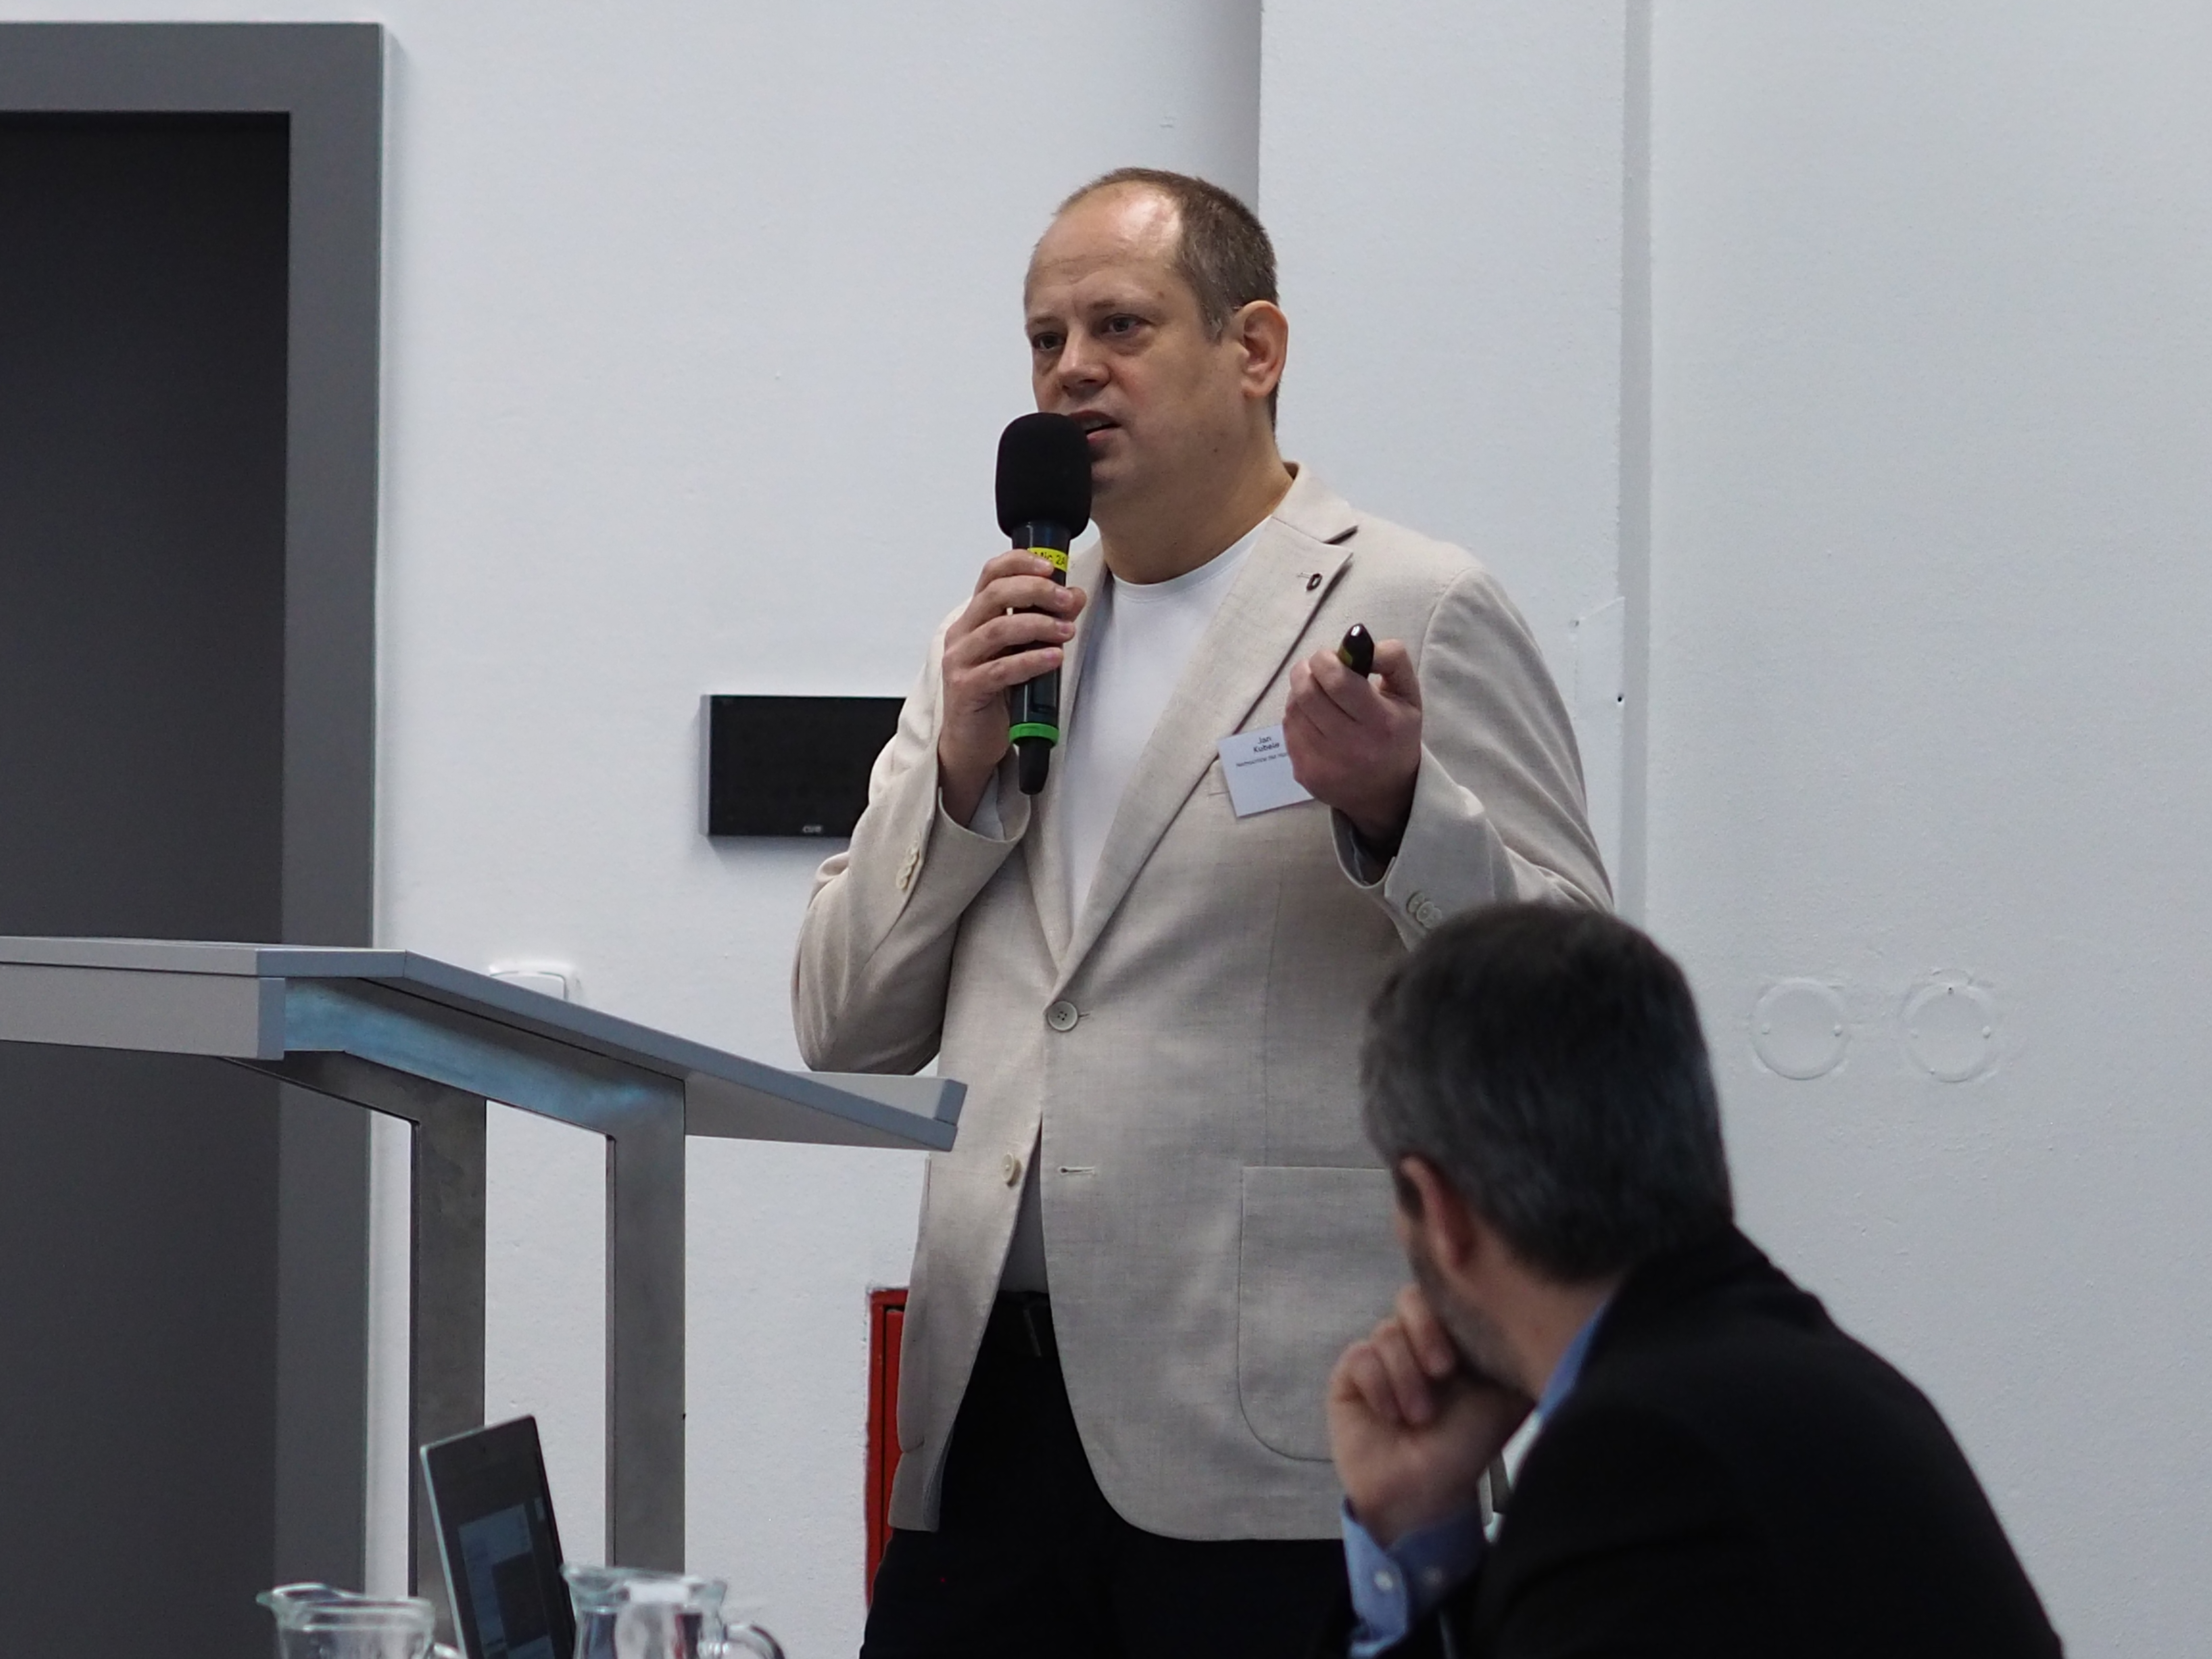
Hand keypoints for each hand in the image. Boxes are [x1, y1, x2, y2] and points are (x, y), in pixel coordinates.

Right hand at [937, 551, 1086, 823]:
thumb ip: (1044, 623)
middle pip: (995, 595)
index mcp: (974, 618)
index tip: (1051, 566)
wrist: (972, 741)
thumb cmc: (996, 694)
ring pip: (999, 629)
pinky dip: (1031, 661)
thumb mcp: (1022, 651)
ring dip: (1039, 626)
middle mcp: (962, 634)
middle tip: (1067, 600)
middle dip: (1037, 592)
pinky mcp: (965, 689)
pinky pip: (1000, 669)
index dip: (1020, 563)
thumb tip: (1074, 596)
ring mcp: (959, 661)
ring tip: (1068, 631)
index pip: (991, 574)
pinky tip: (1053, 658)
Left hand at [1284, 638, 1420, 850]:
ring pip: (1293, 709)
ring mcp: (1323, 763)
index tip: (1330, 658)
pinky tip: (1314, 719)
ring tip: (1317, 694)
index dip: (1325, 659)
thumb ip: (1391, 659)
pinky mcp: (1304, 774)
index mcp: (1380, 723)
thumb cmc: (1398, 734)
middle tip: (1316, 669)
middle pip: (1307, 692)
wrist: (1385, 793)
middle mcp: (1351, 746)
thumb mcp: (1409, 695)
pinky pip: (1288, 729)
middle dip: (1306, 670)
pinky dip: (1296, 716)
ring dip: (1300, 692)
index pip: (1336, 680)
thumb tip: (1355, 637)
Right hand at [1328, 1284, 1530, 1548]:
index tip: (1463, 1353)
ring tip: (1418, 1417)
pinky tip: (1390, 1415)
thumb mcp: (1504, 1400)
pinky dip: (1378, 1385)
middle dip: (1426, 1333)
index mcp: (1453, 1341)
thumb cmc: (1468, 1450)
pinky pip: (1360, 1356)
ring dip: (1406, 1376)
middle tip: (1442, 1372)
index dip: (1451, 1312)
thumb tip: (1527, 1318)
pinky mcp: (1352, 1375)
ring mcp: (1383, 1357)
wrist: (1425, 1496)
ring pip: (1386, 1332)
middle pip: (1410, 1299)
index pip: (1446, 1296)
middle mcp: (1416, 1343)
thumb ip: (1512, 1356)